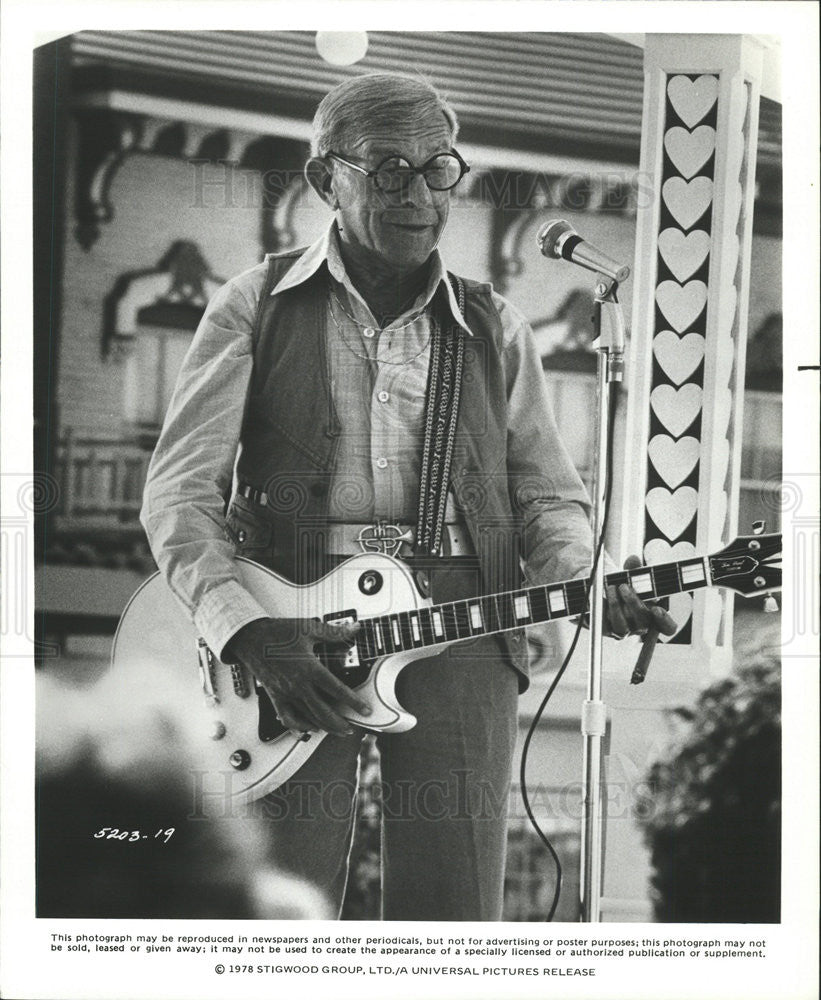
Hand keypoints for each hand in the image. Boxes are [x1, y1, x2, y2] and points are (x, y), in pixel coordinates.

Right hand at [223, 618, 370, 735]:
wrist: (250, 637)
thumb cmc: (277, 632)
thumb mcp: (308, 628)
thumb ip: (334, 633)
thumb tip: (353, 629)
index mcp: (309, 669)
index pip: (337, 690)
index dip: (353, 702)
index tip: (364, 710)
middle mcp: (298, 685)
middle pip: (323, 712)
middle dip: (340, 724)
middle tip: (351, 728)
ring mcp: (286, 693)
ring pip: (307, 718)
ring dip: (323, 727)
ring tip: (335, 730)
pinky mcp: (275, 696)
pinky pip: (287, 718)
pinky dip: (299, 726)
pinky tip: (307, 728)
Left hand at [604, 555, 678, 638]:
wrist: (604, 593)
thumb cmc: (626, 585)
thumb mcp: (632, 577)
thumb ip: (635, 570)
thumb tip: (633, 559)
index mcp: (654, 616)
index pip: (668, 628)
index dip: (665, 621)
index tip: (657, 609)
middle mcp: (640, 626)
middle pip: (643, 623)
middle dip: (633, 603)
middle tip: (623, 586)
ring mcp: (623, 631)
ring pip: (621, 627)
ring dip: (615, 605)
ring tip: (610, 587)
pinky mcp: (605, 630)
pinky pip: (602, 625)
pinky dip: (599, 609)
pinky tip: (597, 596)